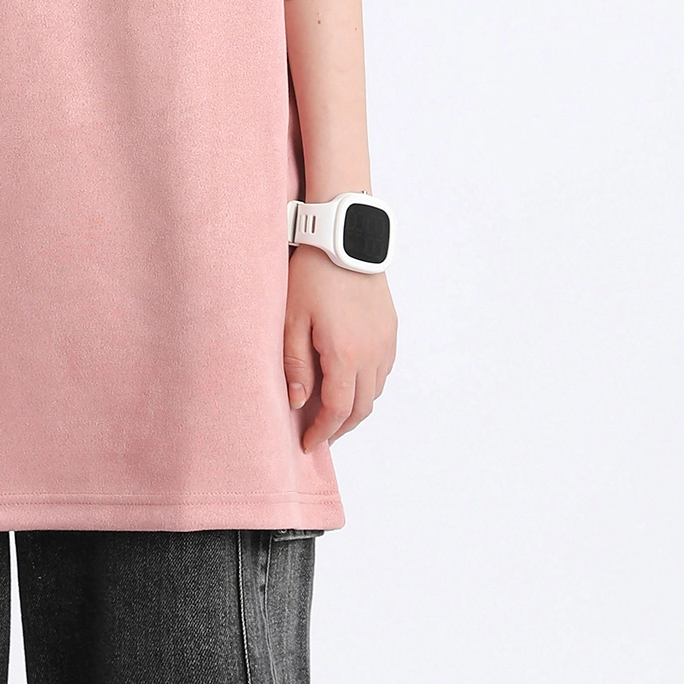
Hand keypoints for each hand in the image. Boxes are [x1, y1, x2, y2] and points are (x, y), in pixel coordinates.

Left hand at [282, 247, 396, 451]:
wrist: (344, 238)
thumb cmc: (313, 274)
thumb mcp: (292, 319)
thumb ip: (295, 365)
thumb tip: (297, 402)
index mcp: (345, 355)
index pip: (337, 410)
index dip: (323, 432)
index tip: (308, 444)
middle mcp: (372, 354)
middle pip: (361, 408)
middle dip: (340, 427)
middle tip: (321, 436)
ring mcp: (385, 341)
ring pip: (376, 391)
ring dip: (356, 408)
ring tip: (333, 412)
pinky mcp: (390, 329)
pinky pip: (383, 370)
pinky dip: (369, 386)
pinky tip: (351, 382)